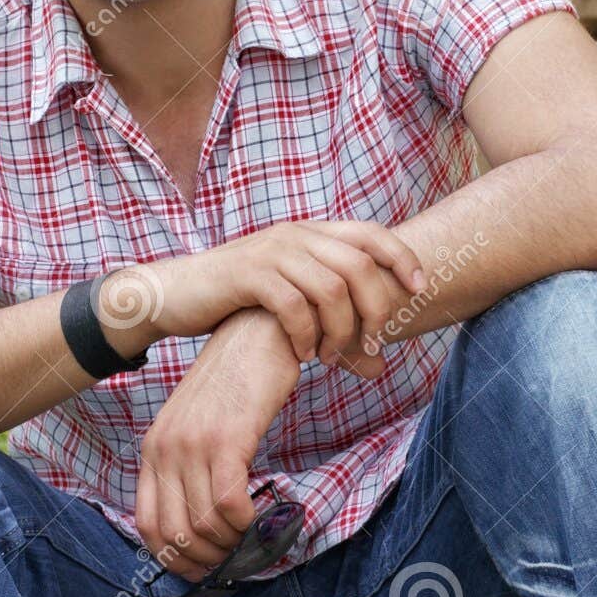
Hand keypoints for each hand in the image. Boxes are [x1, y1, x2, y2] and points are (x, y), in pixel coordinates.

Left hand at [135, 308, 299, 578]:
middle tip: (235, 560)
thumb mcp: (199, 424)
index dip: (174, 558)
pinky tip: (259, 516)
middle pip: (175, 535)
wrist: (258, 331)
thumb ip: (192, 465)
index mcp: (154, 448)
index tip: (203, 567)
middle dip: (206, 561)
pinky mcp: (226, 439)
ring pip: (204, 526)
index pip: (147, 525)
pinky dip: (245, 523)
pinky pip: (229, 505)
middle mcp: (166, 449)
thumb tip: (204, 523)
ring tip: (253, 537)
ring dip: (232, 544)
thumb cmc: (237, 381)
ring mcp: (193, 444)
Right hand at [148, 220, 426, 372]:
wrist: (176, 292)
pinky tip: (302, 353)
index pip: (371, 233)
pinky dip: (306, 334)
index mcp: (310, 233)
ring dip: (341, 330)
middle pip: (359, 264)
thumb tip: (378, 363)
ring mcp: (271, 252)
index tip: (421, 290)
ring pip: (331, 287)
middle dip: (375, 310)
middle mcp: (295, 234)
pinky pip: (294, 305)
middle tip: (373, 347)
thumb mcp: (290, 298)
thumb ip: (332, 320)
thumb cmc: (239, 302)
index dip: (402, 256)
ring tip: (333, 358)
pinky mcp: (247, 275)